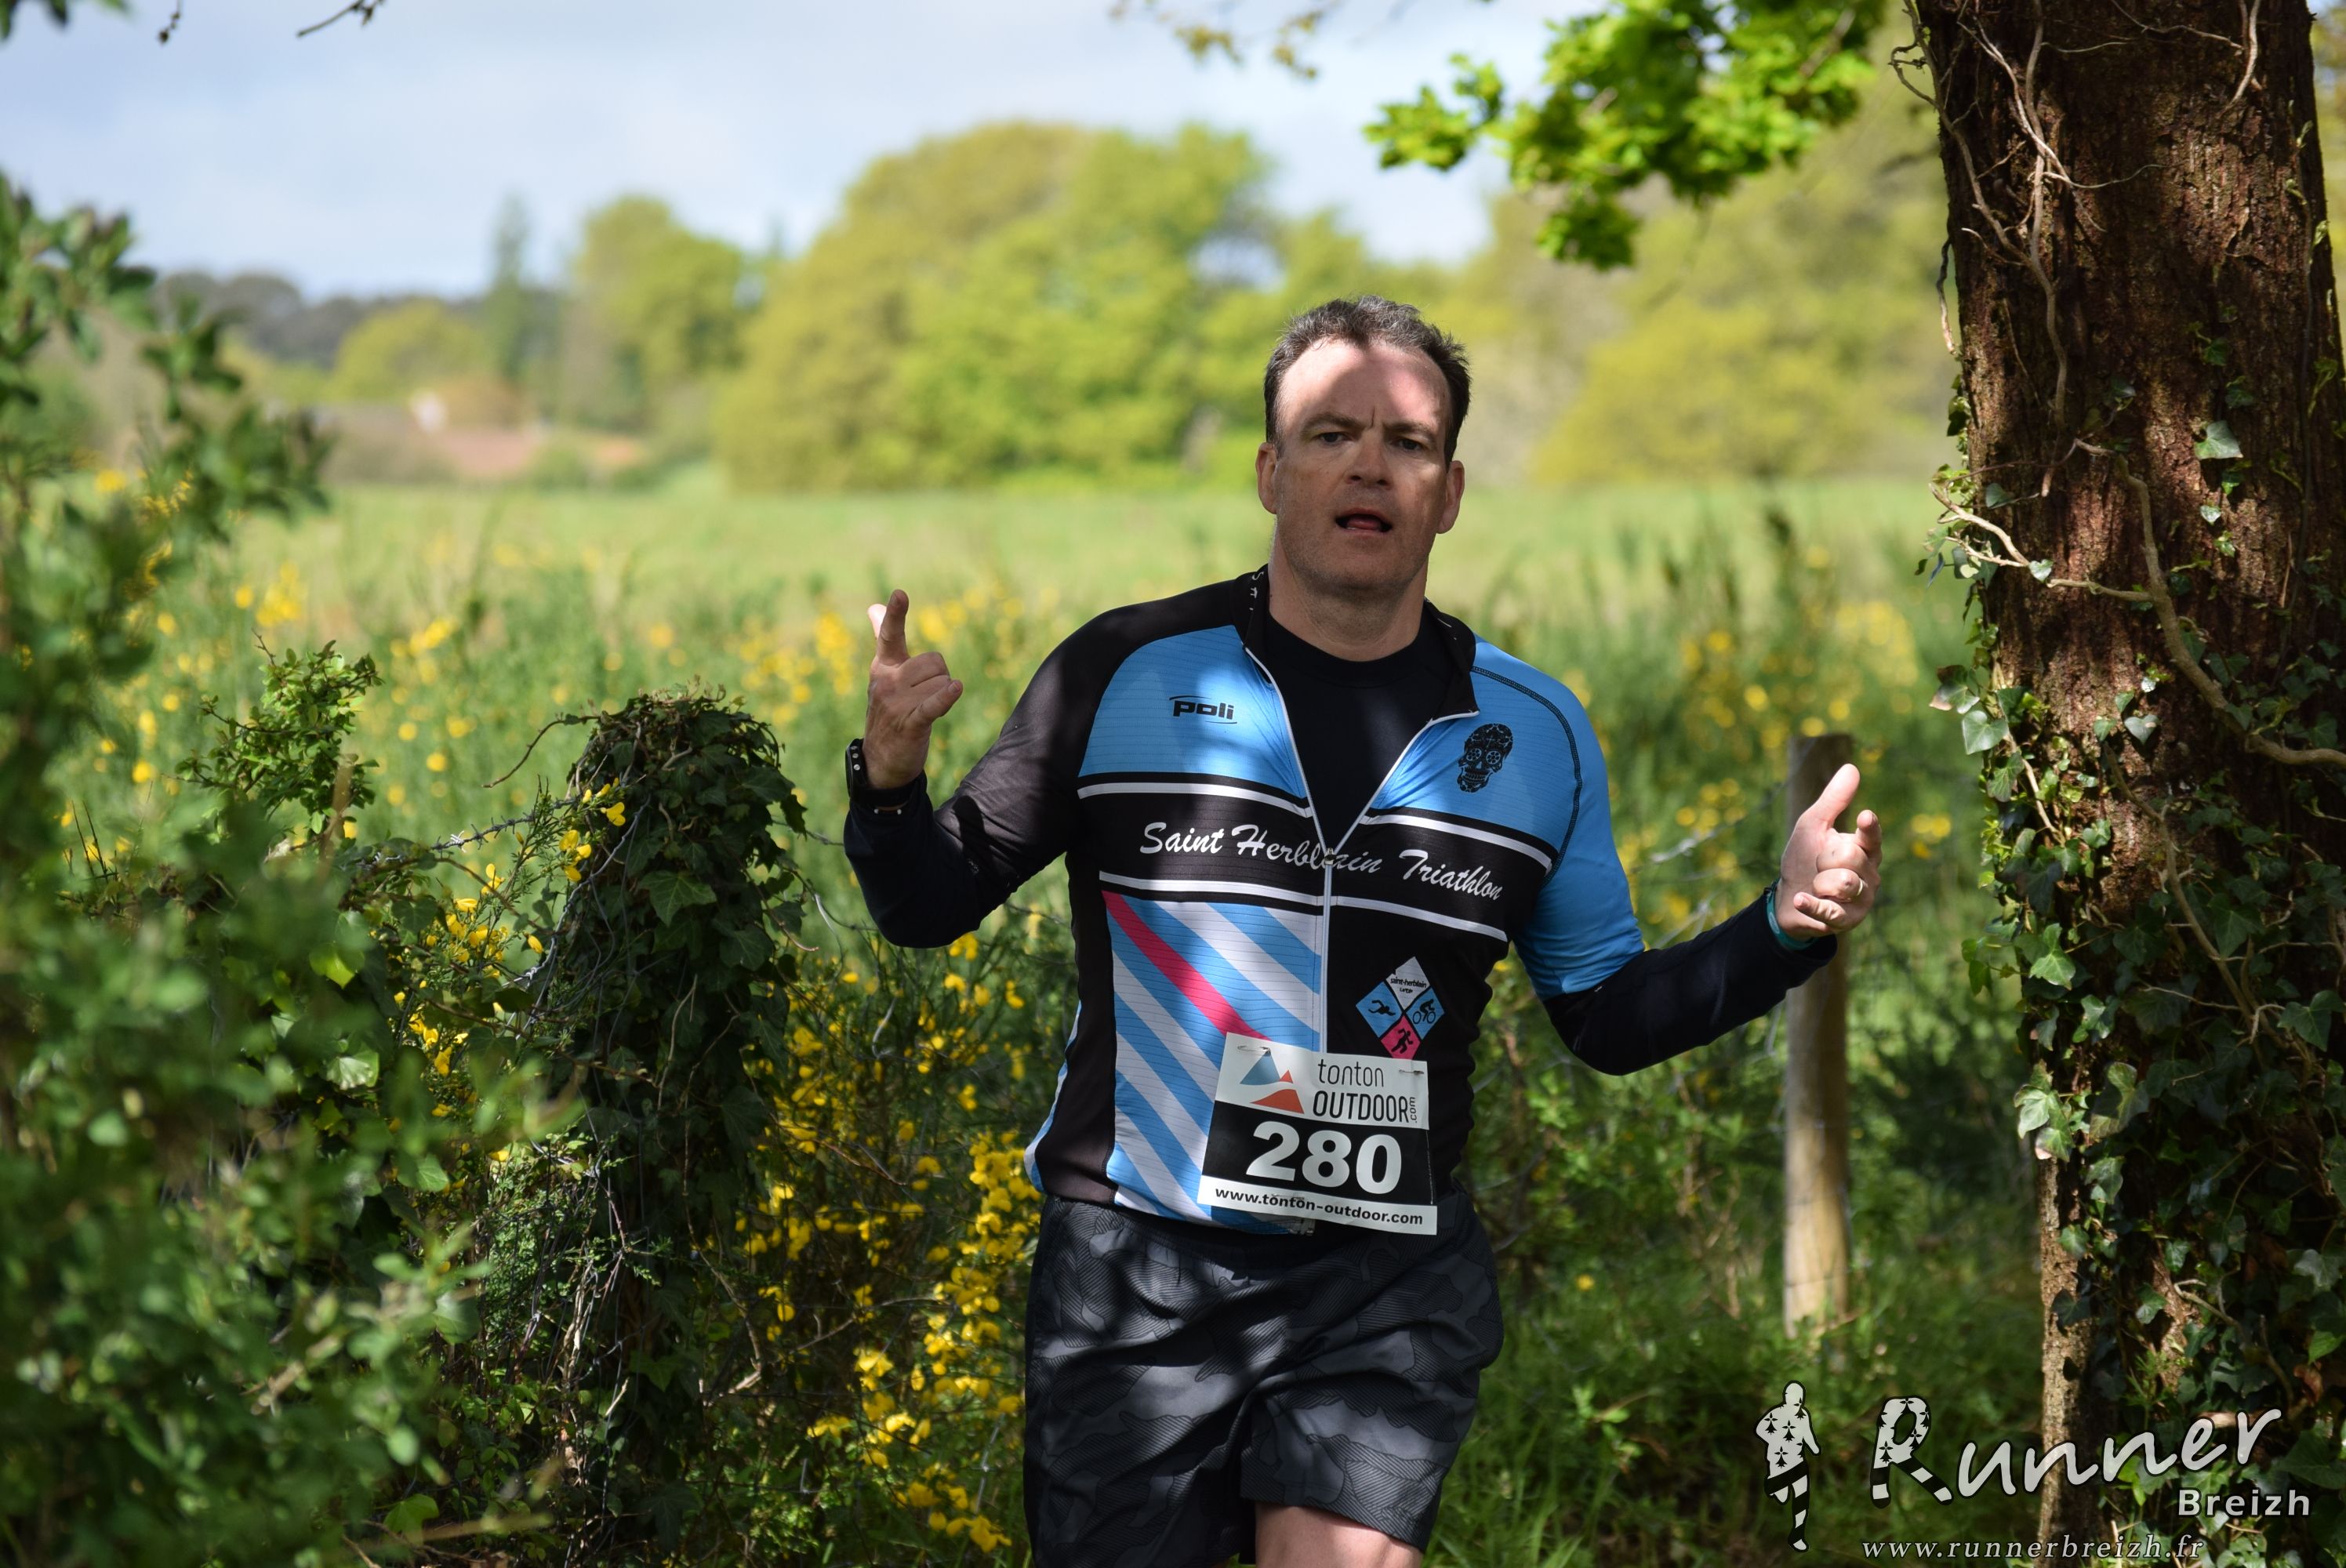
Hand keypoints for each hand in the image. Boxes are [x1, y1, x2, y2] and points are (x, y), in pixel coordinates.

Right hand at [862, 588, 961, 790]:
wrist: (880, 761)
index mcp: (883, 667)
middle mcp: (887, 682)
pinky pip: (932, 704)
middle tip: (925, 697)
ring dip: (943, 696)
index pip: (890, 636)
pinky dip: (945, 698)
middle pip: (934, 660)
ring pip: (941, 681)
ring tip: (925, 711)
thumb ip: (883, 640)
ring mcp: (896, 704)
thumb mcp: (884, 675)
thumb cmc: (889, 711)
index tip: (900, 594)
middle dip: (940, 677)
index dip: (895, 615)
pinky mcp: (910, 724)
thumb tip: (873, 606)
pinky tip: (955, 689)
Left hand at [1777, 762, 1881, 938]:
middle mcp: (1870, 873)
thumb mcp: (1812, 827)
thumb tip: (1852, 768)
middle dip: (1824, 859)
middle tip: (1818, 866)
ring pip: (1845, 883)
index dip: (1868, 827)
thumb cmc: (1804, 859)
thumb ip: (1833, 801)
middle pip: (1849, 857)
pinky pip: (1831, 909)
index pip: (1871, 836)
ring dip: (1820, 882)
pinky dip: (1812, 904)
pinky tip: (1801, 899)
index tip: (1864, 816)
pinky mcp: (1848, 920)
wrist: (1788, 899)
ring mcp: (1862, 898)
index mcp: (1865, 849)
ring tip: (1817, 886)